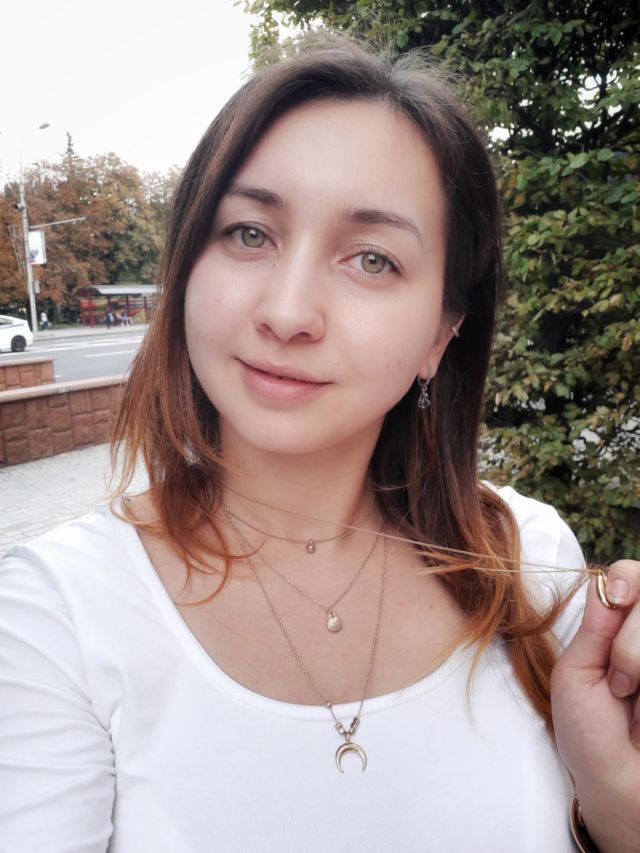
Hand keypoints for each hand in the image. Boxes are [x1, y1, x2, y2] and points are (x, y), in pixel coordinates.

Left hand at [551, 560, 639, 852]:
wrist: (617, 786)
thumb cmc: (590, 733)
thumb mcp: (578, 672)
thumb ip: (596, 628)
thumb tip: (609, 583)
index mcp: (622, 628)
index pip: (633, 575)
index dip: (629, 579)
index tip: (619, 601)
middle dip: (632, 641)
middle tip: (620, 683)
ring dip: (639, 663)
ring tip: (633, 701)